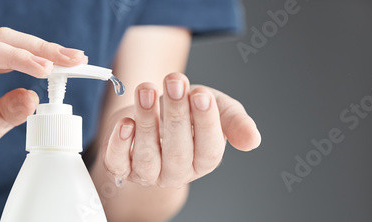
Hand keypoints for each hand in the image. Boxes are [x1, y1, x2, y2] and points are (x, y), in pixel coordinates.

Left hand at [102, 73, 260, 187]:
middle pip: (178, 152)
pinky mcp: (122, 167)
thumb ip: (234, 121)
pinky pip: (118, 163)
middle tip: (175, 82)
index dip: (206, 123)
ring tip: (147, 90)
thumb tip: (252, 140)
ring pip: (148, 156)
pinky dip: (119, 143)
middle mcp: (177, 171)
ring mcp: (149, 172)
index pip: (209, 149)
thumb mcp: (216, 107)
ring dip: (147, 122)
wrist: (154, 110)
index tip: (201, 94)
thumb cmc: (187, 111)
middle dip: (176, 115)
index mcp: (204, 159)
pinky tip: (126, 122)